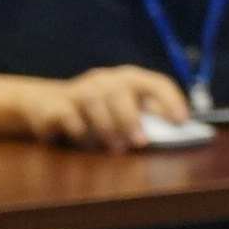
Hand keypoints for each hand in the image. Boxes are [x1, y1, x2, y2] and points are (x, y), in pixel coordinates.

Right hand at [21, 66, 193, 151]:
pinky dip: (79, 130)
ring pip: (93, 100)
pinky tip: (87, 143)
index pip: (155, 82)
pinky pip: (67, 114)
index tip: (180, 121)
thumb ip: (149, 118)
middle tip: (140, 142)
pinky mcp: (55, 106)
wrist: (49, 107)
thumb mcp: (127, 113)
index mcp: (129, 80)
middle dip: (131, 117)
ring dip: (107, 126)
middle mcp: (104, 80)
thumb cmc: (99, 113)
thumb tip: (175, 131)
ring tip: (116, 148)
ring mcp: (78, 90)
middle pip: (119, 90)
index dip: (170, 100)